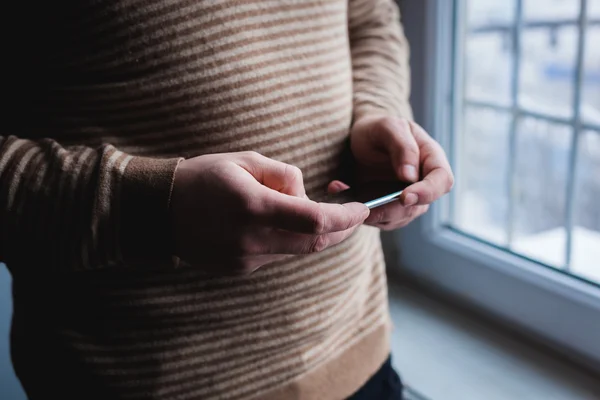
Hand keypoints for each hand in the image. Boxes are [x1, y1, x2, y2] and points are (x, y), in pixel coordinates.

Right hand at [170, 151, 369, 274]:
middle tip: (353, 215)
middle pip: (314, 243)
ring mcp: (245, 259)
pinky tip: (278, 224)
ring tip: (314, 213)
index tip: (362, 208)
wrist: (159, 210)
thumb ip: (284, 174)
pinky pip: (276, 256)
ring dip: (313, 234)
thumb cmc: (203, 177)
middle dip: (341, 230)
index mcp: (254, 207)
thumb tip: (306, 194)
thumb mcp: (244, 160)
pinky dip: (288, 241)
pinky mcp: (240, 268)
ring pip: (297, 251)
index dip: (346, 217)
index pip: (316, 220)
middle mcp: (252, 239)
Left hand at [329, 115, 453, 230]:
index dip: (428, 192)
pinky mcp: (389, 208)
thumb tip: (411, 176)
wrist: (357, 140)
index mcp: (430, 158)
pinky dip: (363, 214)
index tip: (405, 196)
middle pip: (420, 206)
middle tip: (370, 207)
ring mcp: (407, 197)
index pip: (442, 181)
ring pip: (400, 218)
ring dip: (377, 215)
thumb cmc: (375, 129)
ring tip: (353, 200)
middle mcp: (423, 181)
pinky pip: (381, 220)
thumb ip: (402, 146)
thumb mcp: (386, 127)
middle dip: (395, 210)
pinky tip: (346, 197)